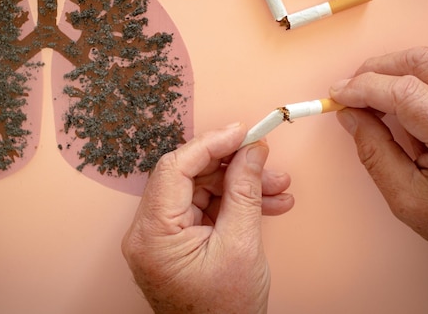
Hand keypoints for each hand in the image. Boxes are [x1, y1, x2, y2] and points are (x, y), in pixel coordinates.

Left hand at [121, 123, 294, 313]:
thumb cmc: (225, 311)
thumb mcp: (241, 245)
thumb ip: (244, 191)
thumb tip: (251, 151)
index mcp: (153, 234)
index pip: (174, 168)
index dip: (210, 144)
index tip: (242, 132)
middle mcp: (149, 233)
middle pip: (189, 177)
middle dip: (233, 168)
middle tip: (265, 158)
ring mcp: (162, 238)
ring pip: (201, 193)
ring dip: (240, 187)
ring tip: (278, 188)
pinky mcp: (177, 243)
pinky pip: (205, 211)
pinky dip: (234, 206)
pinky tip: (268, 204)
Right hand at [329, 47, 427, 312]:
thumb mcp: (405, 198)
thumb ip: (373, 151)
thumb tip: (348, 114)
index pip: (406, 92)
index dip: (364, 88)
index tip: (337, 95)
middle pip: (423, 63)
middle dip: (376, 69)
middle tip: (349, 90)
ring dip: (394, 72)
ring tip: (370, 99)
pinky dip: (413, 81)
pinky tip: (397, 106)